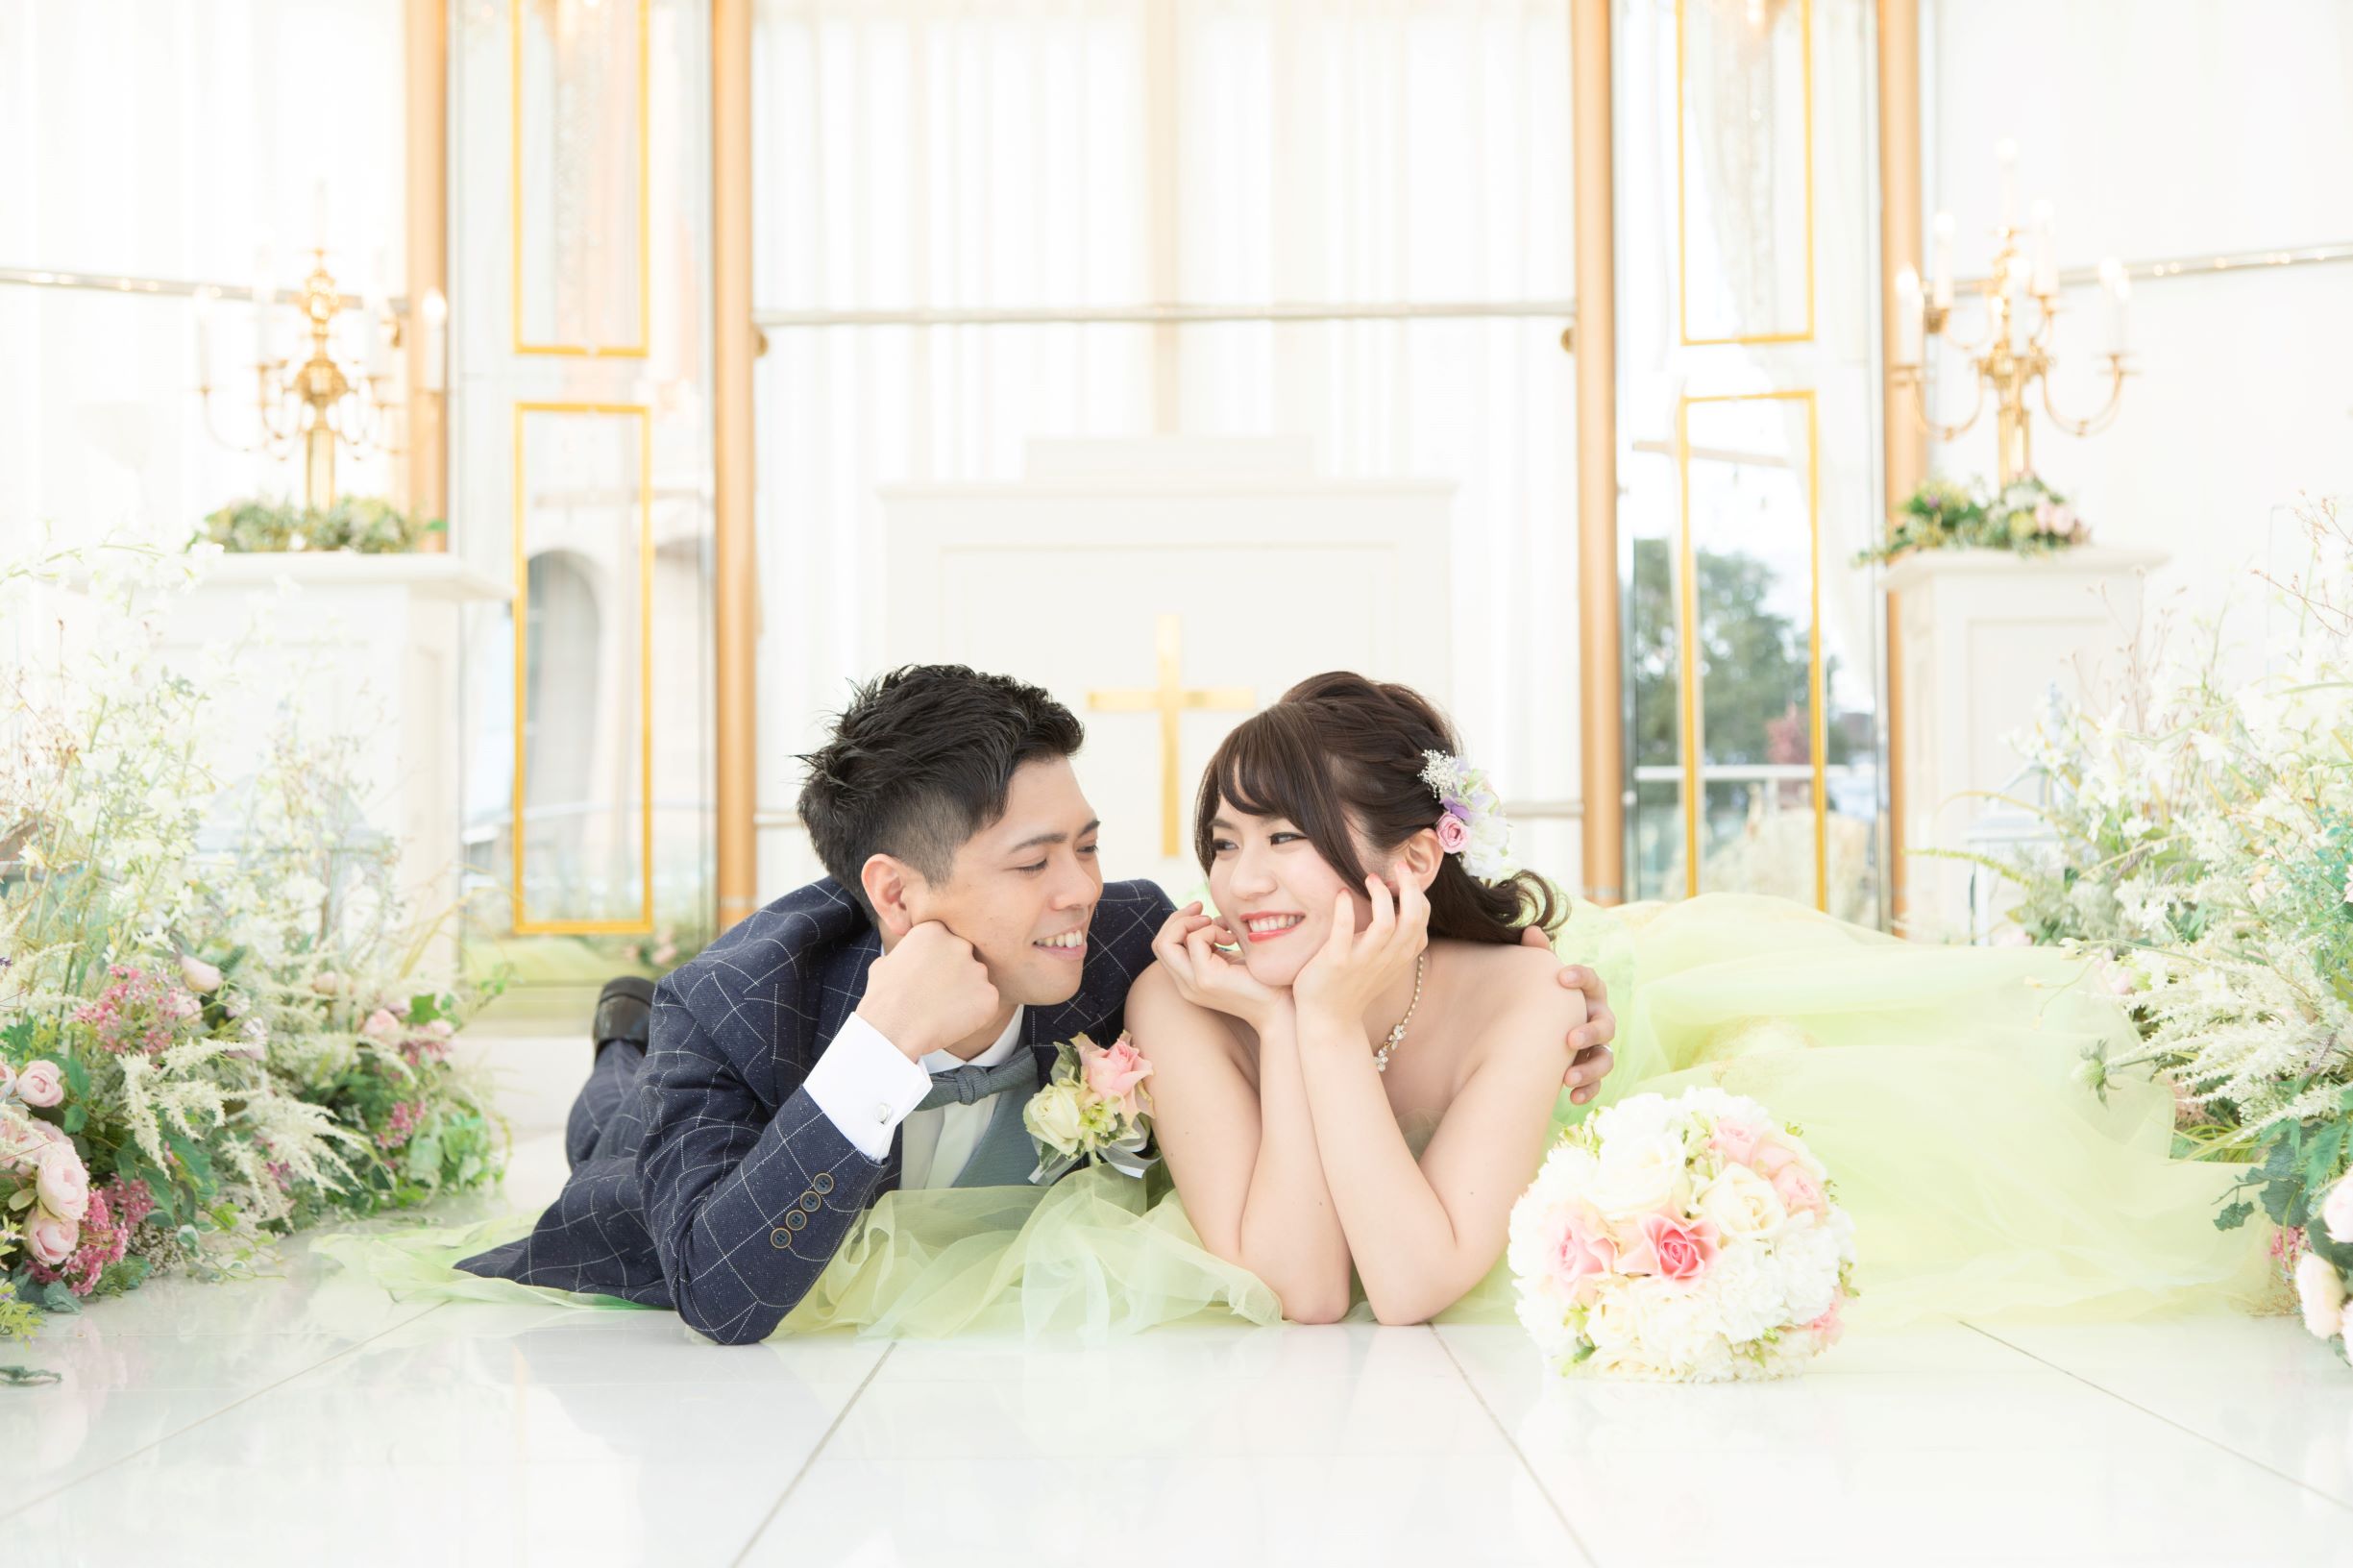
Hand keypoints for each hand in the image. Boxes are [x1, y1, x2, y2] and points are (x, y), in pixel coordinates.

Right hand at [856, 921, 1000, 1061]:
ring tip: (942, 1010)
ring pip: (977, 979)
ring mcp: (978, 970)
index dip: (939, 959)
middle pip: (965, 956)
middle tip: (938, 993)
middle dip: (956, 972)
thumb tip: (906, 960)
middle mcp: (960, 944)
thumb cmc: (883, 997)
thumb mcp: (885, 963)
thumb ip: (905, 954)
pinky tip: (953, 1021)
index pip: (947, 939)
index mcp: (935, 930)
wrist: (893, 1028)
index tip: (929, 974)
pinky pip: (986, 1002)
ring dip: (966, 992)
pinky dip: (975, 1013)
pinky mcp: (989, 995)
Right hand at [1152, 903, 1286, 1028]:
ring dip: (1190, 924)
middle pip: (1160, 943)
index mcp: (1189, 979)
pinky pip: (1194, 941)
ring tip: (1218, 927)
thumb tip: (1206, 916)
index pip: (1164, 946)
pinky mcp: (1207, 979)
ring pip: (1166, 943)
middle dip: (1178, 919)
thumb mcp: (1230, 957)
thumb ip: (1213, 941)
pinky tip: (1232, 939)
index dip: (1177, 923)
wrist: (1280, 1007)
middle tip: (1203, 912)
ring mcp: (1193, 984)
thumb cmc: (1262, 980)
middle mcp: (1186, 984)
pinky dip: (1211, 930)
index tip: (1202, 912)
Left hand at [1294, 875, 1427, 1026]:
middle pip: (1413, 916)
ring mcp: (1364, 961)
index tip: (1403, 875)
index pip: (1422, 918)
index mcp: (1401, 955)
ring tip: (1370, 878)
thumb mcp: (1385, 961)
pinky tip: (1340, 894)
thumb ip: (1396, 937)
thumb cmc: (1354, 983)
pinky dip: (1345, 909)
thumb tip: (1401, 901)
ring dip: (1380, 895)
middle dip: (1409, 885)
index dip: (1417, 892)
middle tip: (1398, 865)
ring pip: (1386, 923)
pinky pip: (1344, 931)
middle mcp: (1388, 957)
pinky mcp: (1338, 962)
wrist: (1329, 1018)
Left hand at [1516, 925, 1618, 1105]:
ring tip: (1567, 1077)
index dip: (1581, 977)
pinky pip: (1597, 1083)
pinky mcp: (1589, 1069)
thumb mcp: (1536, 979)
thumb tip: (1530, 930)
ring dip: (1589, 1068)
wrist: (1533, 1031)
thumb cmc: (1539, 999)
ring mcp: (1597, 1047)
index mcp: (1587, 993)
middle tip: (1569, 1039)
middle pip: (1606, 1025)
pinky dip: (1587, 1091)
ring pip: (1606, 1058)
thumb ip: (1536, 956)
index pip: (1593, 981)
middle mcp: (1598, 1018)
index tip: (1561, 976)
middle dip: (1590, 1032)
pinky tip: (1570, 1098)